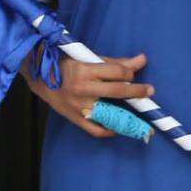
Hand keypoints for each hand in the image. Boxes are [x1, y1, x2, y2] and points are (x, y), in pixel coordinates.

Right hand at [24, 50, 154, 137]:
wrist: (41, 80)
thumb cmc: (67, 66)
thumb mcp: (88, 59)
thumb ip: (115, 62)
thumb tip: (141, 60)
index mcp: (85, 70)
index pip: (116, 72)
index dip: (130, 72)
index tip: (135, 73)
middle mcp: (82, 89)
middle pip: (118, 91)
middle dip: (137, 91)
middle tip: (149, 90)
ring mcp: (79, 106)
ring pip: (110, 113)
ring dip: (128, 115)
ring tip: (139, 115)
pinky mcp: (76, 119)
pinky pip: (96, 130)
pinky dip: (109, 131)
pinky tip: (118, 128)